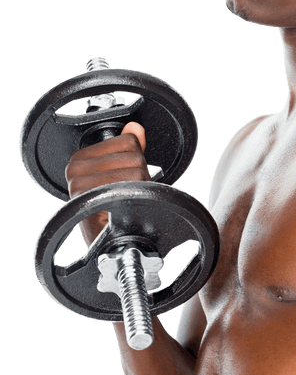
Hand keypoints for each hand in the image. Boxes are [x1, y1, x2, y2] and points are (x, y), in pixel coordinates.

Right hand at [65, 121, 148, 245]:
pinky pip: (132, 183)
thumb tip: (135, 128)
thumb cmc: (112, 214)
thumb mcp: (121, 174)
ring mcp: (80, 182)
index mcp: (80, 158)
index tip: (122, 181)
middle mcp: (75, 168)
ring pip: (137, 168)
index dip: (135, 161)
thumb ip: (129, 148)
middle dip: (139, 176)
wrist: (106, 246)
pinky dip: (137, 195)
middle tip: (124, 195)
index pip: (128, 140)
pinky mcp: (90, 195)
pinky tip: (123, 206)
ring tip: (124, 201)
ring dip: (140, 188)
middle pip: (134, 154)